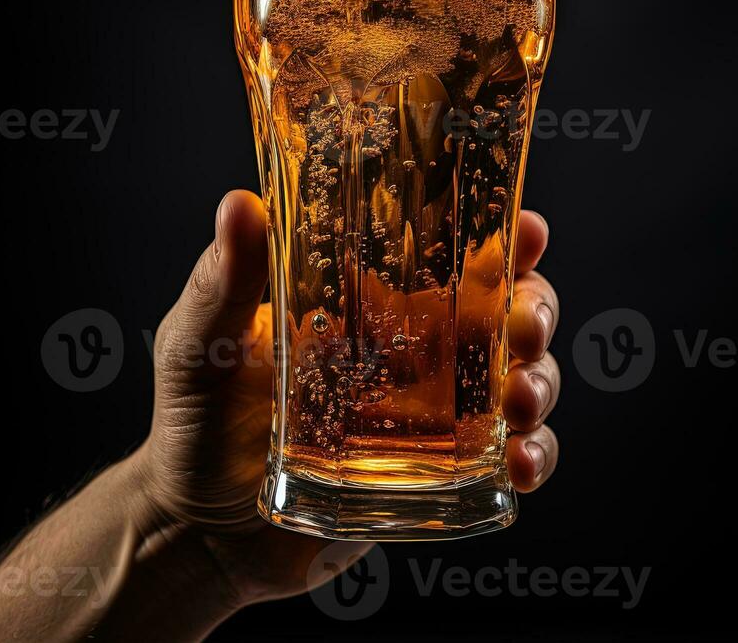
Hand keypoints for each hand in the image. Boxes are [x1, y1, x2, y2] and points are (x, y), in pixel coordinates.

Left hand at [130, 190, 561, 611]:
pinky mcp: (445, 477)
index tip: (529, 230)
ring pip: (527, 381)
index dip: (508, 239)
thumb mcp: (201, 342)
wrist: (196, 533)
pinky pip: (514, 460)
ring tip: (519, 402)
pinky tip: (519, 464)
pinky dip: (536, 456)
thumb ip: (223, 281)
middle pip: (513, 313)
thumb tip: (238, 203)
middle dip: (538, 311)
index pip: (458, 255)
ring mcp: (441, 417)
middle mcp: (423, 353)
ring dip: (541, 383)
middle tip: (523, 327)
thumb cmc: (196, 424)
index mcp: (380, 305)